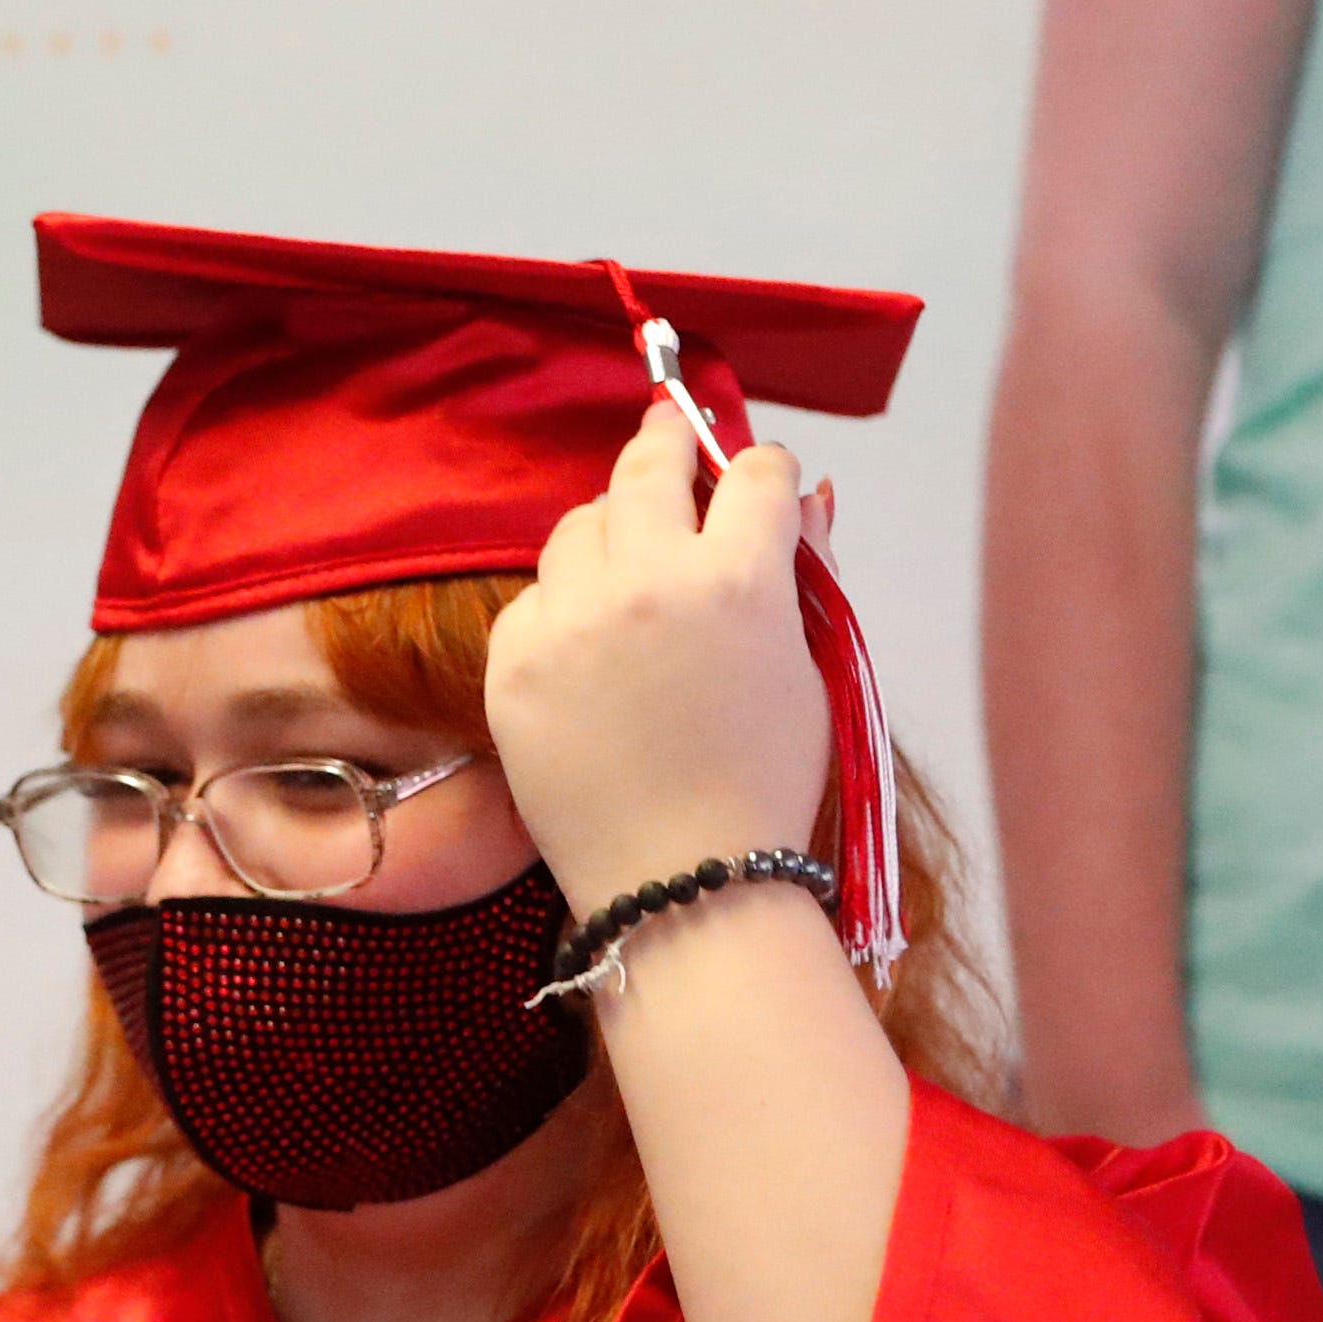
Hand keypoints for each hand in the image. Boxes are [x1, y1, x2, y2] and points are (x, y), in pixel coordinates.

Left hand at [485, 402, 834, 914]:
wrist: (681, 888)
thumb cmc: (761, 791)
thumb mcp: (810, 677)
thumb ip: (803, 577)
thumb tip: (804, 497)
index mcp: (738, 579)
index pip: (751, 473)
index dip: (759, 472)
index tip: (753, 481)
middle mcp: (646, 582)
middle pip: (648, 467)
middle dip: (666, 442)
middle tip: (669, 434)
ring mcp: (569, 622)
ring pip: (579, 526)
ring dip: (610, 532)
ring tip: (630, 566)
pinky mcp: (512, 665)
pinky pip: (534, 599)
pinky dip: (561, 609)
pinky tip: (587, 647)